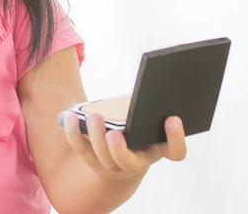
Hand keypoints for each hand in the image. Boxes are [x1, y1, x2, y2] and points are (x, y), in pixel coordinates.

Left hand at [62, 112, 186, 181]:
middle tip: (114, 133)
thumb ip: (147, 104)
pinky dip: (74, 132)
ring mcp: (112, 165)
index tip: (173, 118)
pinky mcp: (91, 159)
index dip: (176, 138)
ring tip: (94, 117)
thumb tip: (149, 81)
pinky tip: (71, 115)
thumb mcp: (144, 117)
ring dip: (96, 137)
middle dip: (119, 148)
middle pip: (127, 162)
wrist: (119, 154)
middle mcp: (135, 163)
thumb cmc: (135, 126)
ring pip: (102, 157)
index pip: (175, 152)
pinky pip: (80, 147)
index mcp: (156, 149)